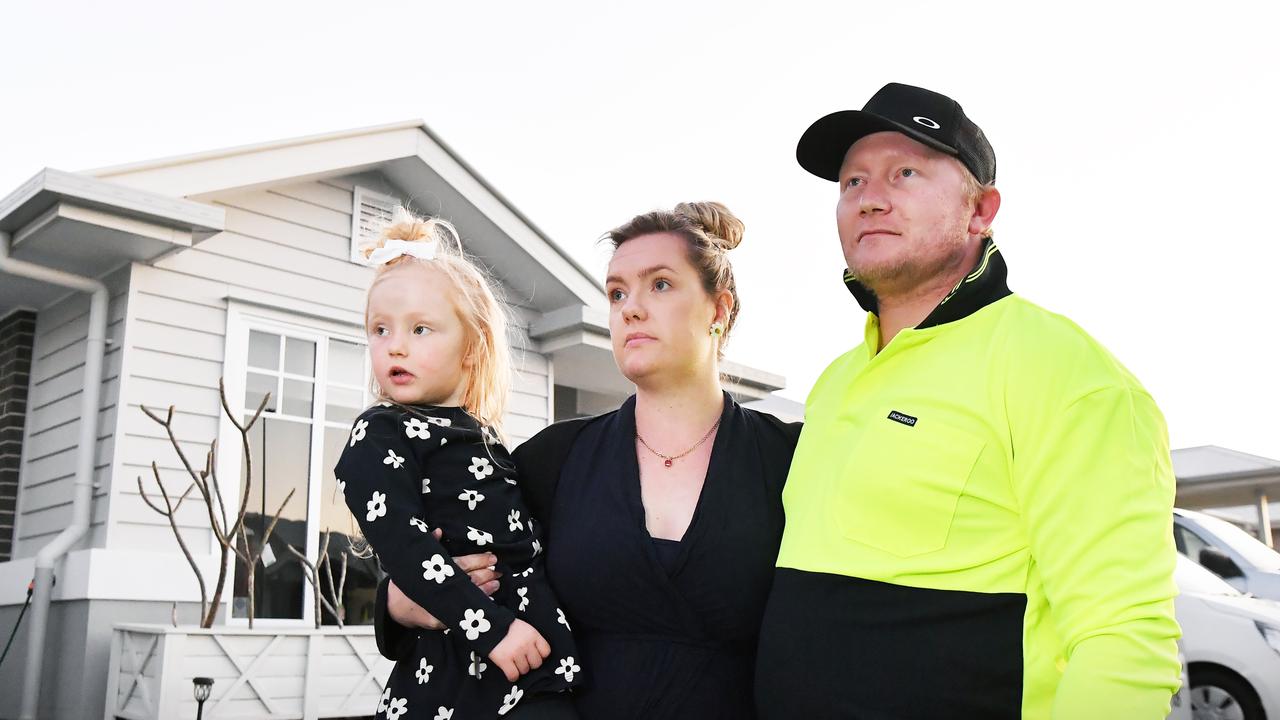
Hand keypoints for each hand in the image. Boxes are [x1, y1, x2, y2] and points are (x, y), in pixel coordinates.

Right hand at [386, 529, 501, 629]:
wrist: (394, 607)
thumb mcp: (415, 562)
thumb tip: (439, 531)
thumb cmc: (407, 581)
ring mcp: (439, 606)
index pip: (462, 564)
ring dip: (485, 590)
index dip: (478, 561)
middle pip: (468, 580)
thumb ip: (430, 546)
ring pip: (467, 597)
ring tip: (496, 583)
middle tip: (498, 571)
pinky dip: (474, 606)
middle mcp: (439, 589)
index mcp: (435, 572)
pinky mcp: (440, 621)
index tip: (492, 558)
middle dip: (486, 575)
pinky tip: (487, 602)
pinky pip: (461, 613)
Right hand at [488, 619, 550, 681]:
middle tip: (522, 660)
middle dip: (530, 663)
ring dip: (520, 669)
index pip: (546, 652)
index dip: (540, 655)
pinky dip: (512, 676)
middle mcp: (526, 644)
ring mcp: (516, 653)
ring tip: (513, 662)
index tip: (534, 655)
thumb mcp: (524, 628)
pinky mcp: (504, 660)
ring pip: (525, 670)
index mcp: (533, 634)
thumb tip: (539, 655)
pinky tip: (509, 671)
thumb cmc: (507, 627)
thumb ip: (532, 639)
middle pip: (537, 664)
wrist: (489, 625)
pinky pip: (514, 675)